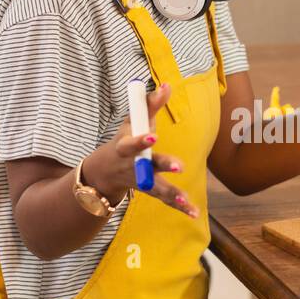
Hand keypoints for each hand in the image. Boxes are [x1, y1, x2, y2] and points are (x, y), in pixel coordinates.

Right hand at [84, 82, 199, 218]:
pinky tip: (194, 213)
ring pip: (156, 188)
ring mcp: (141, 181)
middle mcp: (133, 166)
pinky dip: (180, 207)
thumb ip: (150, 104)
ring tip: (186, 200)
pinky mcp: (151, 191)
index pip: (132, 143)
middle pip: (147, 167)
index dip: (141, 140)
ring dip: (171, 194)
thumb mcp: (133, 120)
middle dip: (162, 166)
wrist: (105, 170)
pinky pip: (165, 200)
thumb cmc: (125, 137)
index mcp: (126, 147)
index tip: (154, 136)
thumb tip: (168, 85)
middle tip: (179, 166)